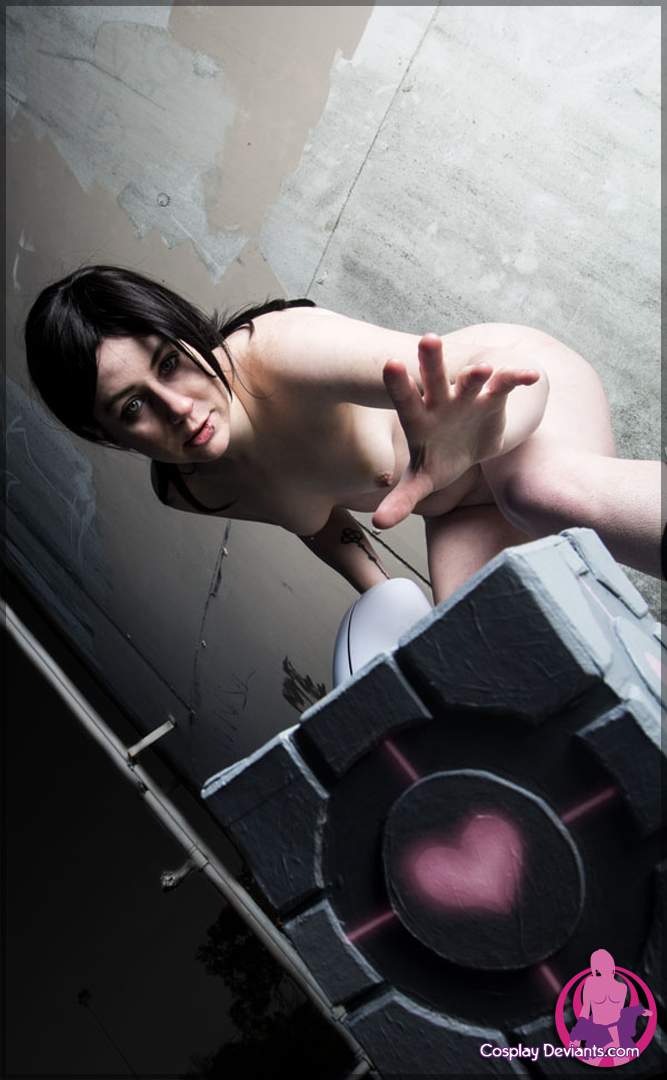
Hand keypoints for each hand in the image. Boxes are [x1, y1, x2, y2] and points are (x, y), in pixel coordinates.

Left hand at [372, 334, 540, 529]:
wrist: (467, 446)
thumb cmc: (437, 460)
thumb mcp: (421, 480)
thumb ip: (402, 498)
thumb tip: (380, 523)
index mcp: (418, 417)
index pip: (405, 399)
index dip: (399, 384)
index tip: (391, 364)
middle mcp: (441, 400)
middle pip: (434, 378)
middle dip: (432, 361)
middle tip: (429, 339)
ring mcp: (468, 397)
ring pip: (471, 380)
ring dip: (476, 374)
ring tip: (484, 368)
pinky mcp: (494, 398)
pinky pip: (506, 384)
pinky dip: (518, 378)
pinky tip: (532, 374)